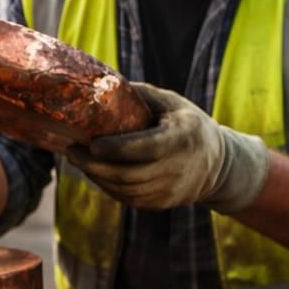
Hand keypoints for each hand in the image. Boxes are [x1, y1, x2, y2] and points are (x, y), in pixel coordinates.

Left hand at [66, 83, 269, 212]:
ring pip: (124, 189)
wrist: (217, 163)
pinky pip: (127, 198)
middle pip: (128, 174)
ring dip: (96, 176)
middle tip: (71, 151)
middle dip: (93, 164)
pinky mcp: (161, 204)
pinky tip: (95, 172)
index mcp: (182, 138)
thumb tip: (99, 84)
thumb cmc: (186, 124)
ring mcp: (169, 190)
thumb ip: (139, 95)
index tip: (92, 143)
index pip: (146, 148)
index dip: (117, 149)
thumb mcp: (171, 102)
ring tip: (78, 159)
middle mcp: (178, 168)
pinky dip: (107, 186)